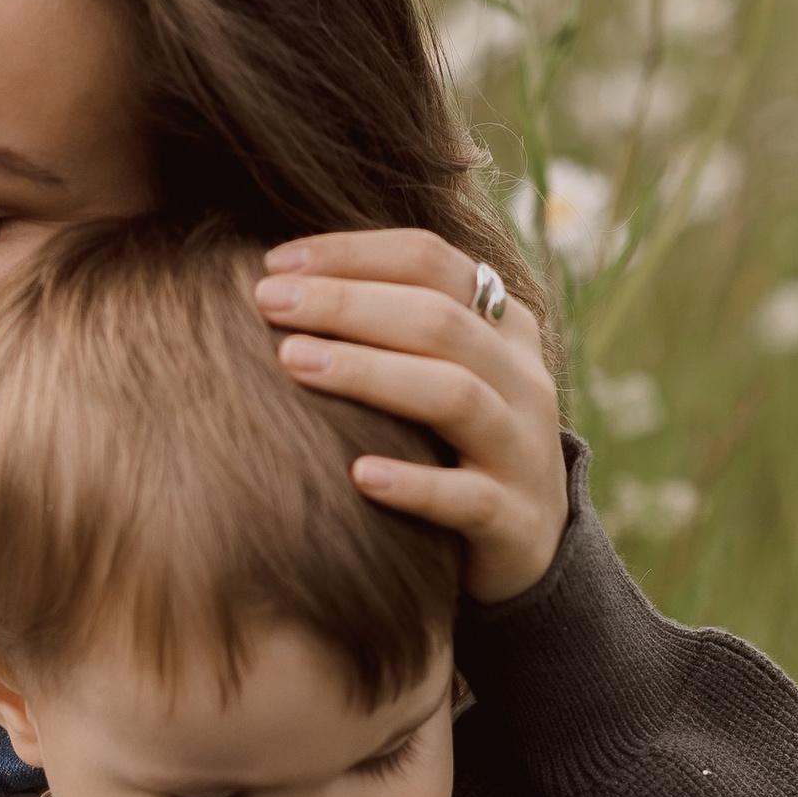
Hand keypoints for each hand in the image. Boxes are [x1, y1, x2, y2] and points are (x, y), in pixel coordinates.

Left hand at [253, 232, 566, 602]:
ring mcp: (523, 449)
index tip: (276, 263)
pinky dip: (413, 484)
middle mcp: (522, 379)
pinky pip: (467, 498)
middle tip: (268, 301)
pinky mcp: (515, 521)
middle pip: (439, 320)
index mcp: (503, 326)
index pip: (431, 261)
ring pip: (454, 395)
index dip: (353, 254)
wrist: (529, 543)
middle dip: (346, 303)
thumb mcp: (442, 371)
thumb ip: (392, 325)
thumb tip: (279, 280)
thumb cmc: (455, 443)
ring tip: (293, 362)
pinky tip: (358, 475)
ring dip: (369, 374)